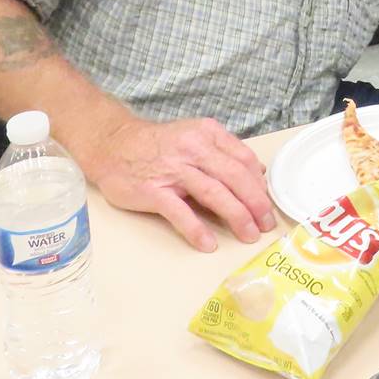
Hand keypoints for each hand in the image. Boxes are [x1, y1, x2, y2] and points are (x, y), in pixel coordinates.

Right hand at [80, 113, 277, 252]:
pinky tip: (209, 244)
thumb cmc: (156, 145)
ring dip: (236, 217)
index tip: (267, 204)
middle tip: (266, 225)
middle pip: (234, 177)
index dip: (259, 184)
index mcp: (206, 134)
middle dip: (255, 204)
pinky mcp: (152, 190)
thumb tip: (258, 174)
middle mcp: (193, 149)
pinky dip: (196, 229)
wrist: (111, 144)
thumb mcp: (194, 136)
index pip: (243, 159)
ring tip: (248, 235)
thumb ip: (224, 152)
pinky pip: (180, 212)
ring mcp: (172, 170)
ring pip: (214, 193)